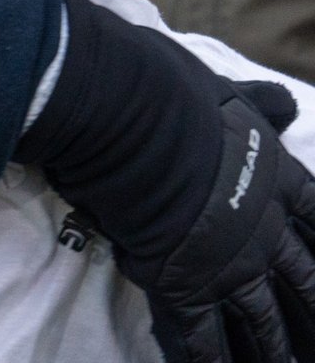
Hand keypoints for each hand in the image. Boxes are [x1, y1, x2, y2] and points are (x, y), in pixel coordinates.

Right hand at [15, 0, 314, 362]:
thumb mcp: (225, 89)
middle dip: (313, 312)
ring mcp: (227, 263)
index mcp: (274, 178)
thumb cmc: (172, 91)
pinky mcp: (183, 285)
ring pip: (262, 321)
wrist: (129, 117)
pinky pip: (201, 338)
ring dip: (276, 350)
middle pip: (305, 283)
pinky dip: (208, 360)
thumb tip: (286, 102)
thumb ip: (256, 102)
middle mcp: (261, 229)